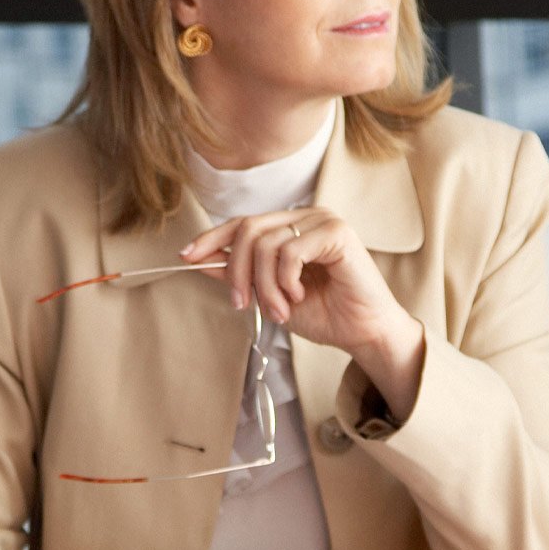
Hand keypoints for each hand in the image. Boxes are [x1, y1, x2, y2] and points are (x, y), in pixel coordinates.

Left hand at [181, 208, 425, 411]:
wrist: (362, 333)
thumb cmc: (324, 313)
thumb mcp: (270, 295)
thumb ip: (240, 275)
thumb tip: (201, 260)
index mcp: (290, 226)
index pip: (242, 222)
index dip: (211, 238)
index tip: (186, 257)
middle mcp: (305, 216)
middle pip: (248, 229)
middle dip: (236, 271)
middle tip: (241, 305)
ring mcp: (322, 220)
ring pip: (266, 244)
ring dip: (265, 286)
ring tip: (279, 311)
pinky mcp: (337, 232)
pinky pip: (290, 252)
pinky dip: (285, 281)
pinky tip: (298, 297)